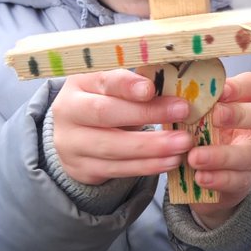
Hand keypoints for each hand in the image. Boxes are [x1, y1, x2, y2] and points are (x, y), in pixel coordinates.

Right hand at [51, 70, 191, 186]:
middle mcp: (68, 112)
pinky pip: (117, 169)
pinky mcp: (82, 169)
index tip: (151, 89)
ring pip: (112, 147)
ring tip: (182, 144)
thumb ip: (138, 86)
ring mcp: (71, 144)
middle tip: (182, 112)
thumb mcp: (114, 89)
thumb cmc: (105, 103)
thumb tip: (176, 86)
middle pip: (105, 114)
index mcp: (79, 83)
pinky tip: (170, 161)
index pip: (103, 81)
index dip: (127, 85)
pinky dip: (146, 166)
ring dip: (152, 147)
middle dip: (147, 114)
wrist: (74, 137)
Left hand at [187, 71, 250, 228]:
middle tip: (215, 116)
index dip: (239, 86)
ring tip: (195, 157)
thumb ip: (182, 105)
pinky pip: (236, 181)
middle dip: (241, 114)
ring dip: (221, 155)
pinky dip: (216, 179)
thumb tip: (157, 88)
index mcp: (241, 104)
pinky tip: (199, 177)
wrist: (200, 179)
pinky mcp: (244, 182)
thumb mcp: (191, 118)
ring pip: (248, 154)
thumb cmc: (196, 136)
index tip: (219, 91)